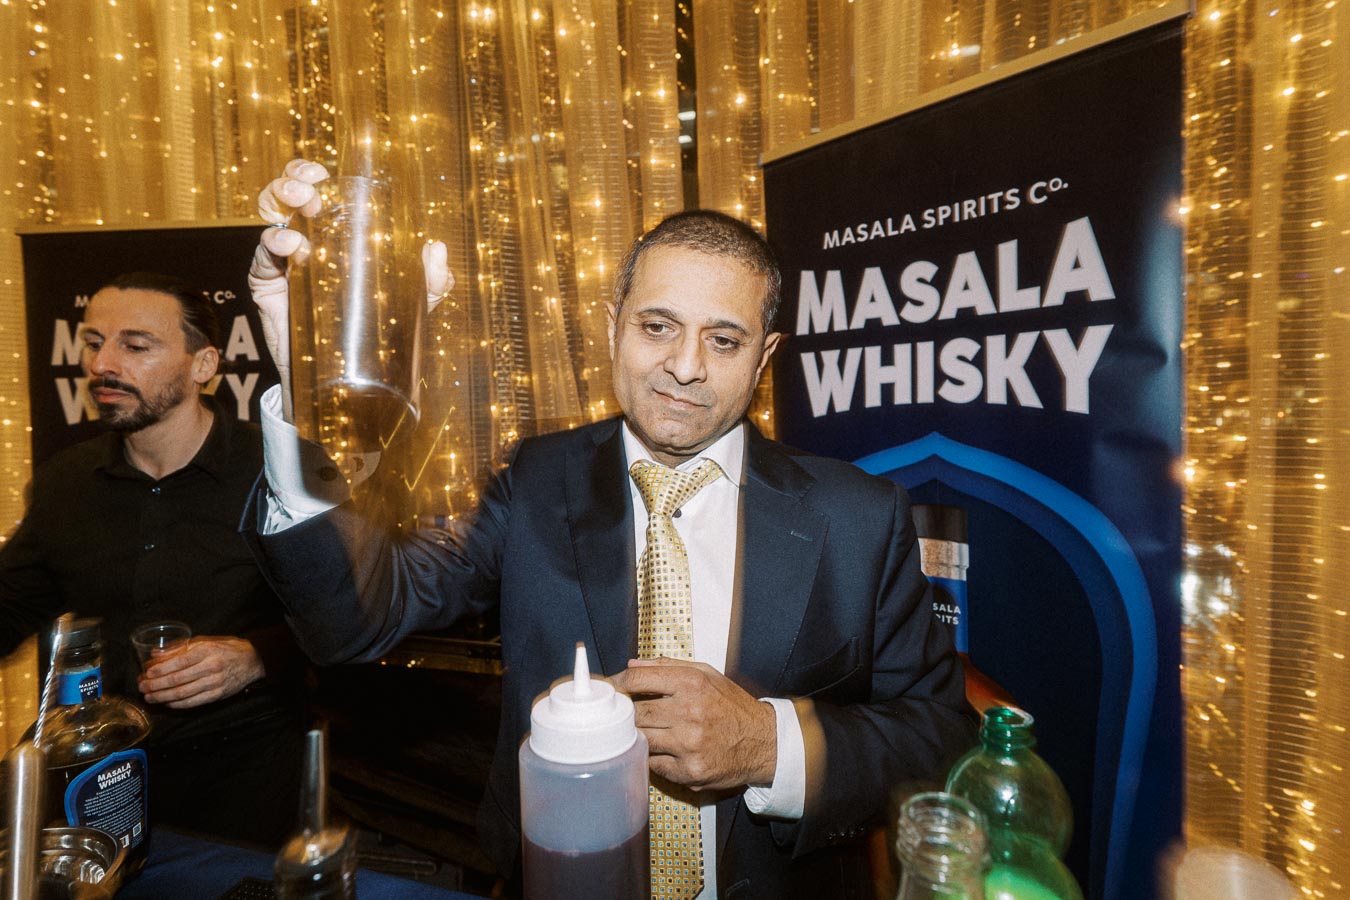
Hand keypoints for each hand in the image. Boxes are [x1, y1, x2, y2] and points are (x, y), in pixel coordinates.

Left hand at [137, 636, 265, 708]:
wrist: (252, 660)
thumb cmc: (226, 649)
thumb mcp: (205, 642)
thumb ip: (180, 648)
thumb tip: (155, 655)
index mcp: (206, 651)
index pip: (177, 662)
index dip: (159, 670)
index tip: (145, 673)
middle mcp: (210, 667)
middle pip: (176, 680)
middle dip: (155, 685)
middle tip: (142, 687)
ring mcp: (214, 683)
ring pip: (182, 693)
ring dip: (162, 697)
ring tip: (149, 697)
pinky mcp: (217, 695)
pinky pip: (192, 702)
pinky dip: (176, 704)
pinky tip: (166, 702)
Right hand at [247, 158, 453, 421]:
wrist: (344, 378)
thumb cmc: (377, 332)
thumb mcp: (413, 304)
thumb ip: (432, 282)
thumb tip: (437, 250)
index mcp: (336, 234)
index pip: (319, 191)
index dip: (313, 173)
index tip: (326, 173)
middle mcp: (306, 240)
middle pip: (288, 193)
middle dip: (295, 179)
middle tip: (313, 189)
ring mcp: (284, 262)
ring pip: (270, 215)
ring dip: (279, 200)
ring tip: (302, 206)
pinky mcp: (267, 286)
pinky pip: (262, 257)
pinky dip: (274, 242)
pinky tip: (292, 245)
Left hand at [611, 658, 776, 790]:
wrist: (763, 742)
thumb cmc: (733, 707)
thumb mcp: (707, 675)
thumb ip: (668, 666)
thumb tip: (632, 664)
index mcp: (692, 684)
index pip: (638, 680)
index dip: (619, 683)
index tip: (614, 688)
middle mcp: (689, 713)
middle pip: (635, 712)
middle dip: (625, 712)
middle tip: (622, 712)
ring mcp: (688, 745)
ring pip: (640, 739)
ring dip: (637, 735)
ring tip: (643, 730)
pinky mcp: (689, 771)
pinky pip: (654, 764)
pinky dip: (653, 756)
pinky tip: (663, 749)